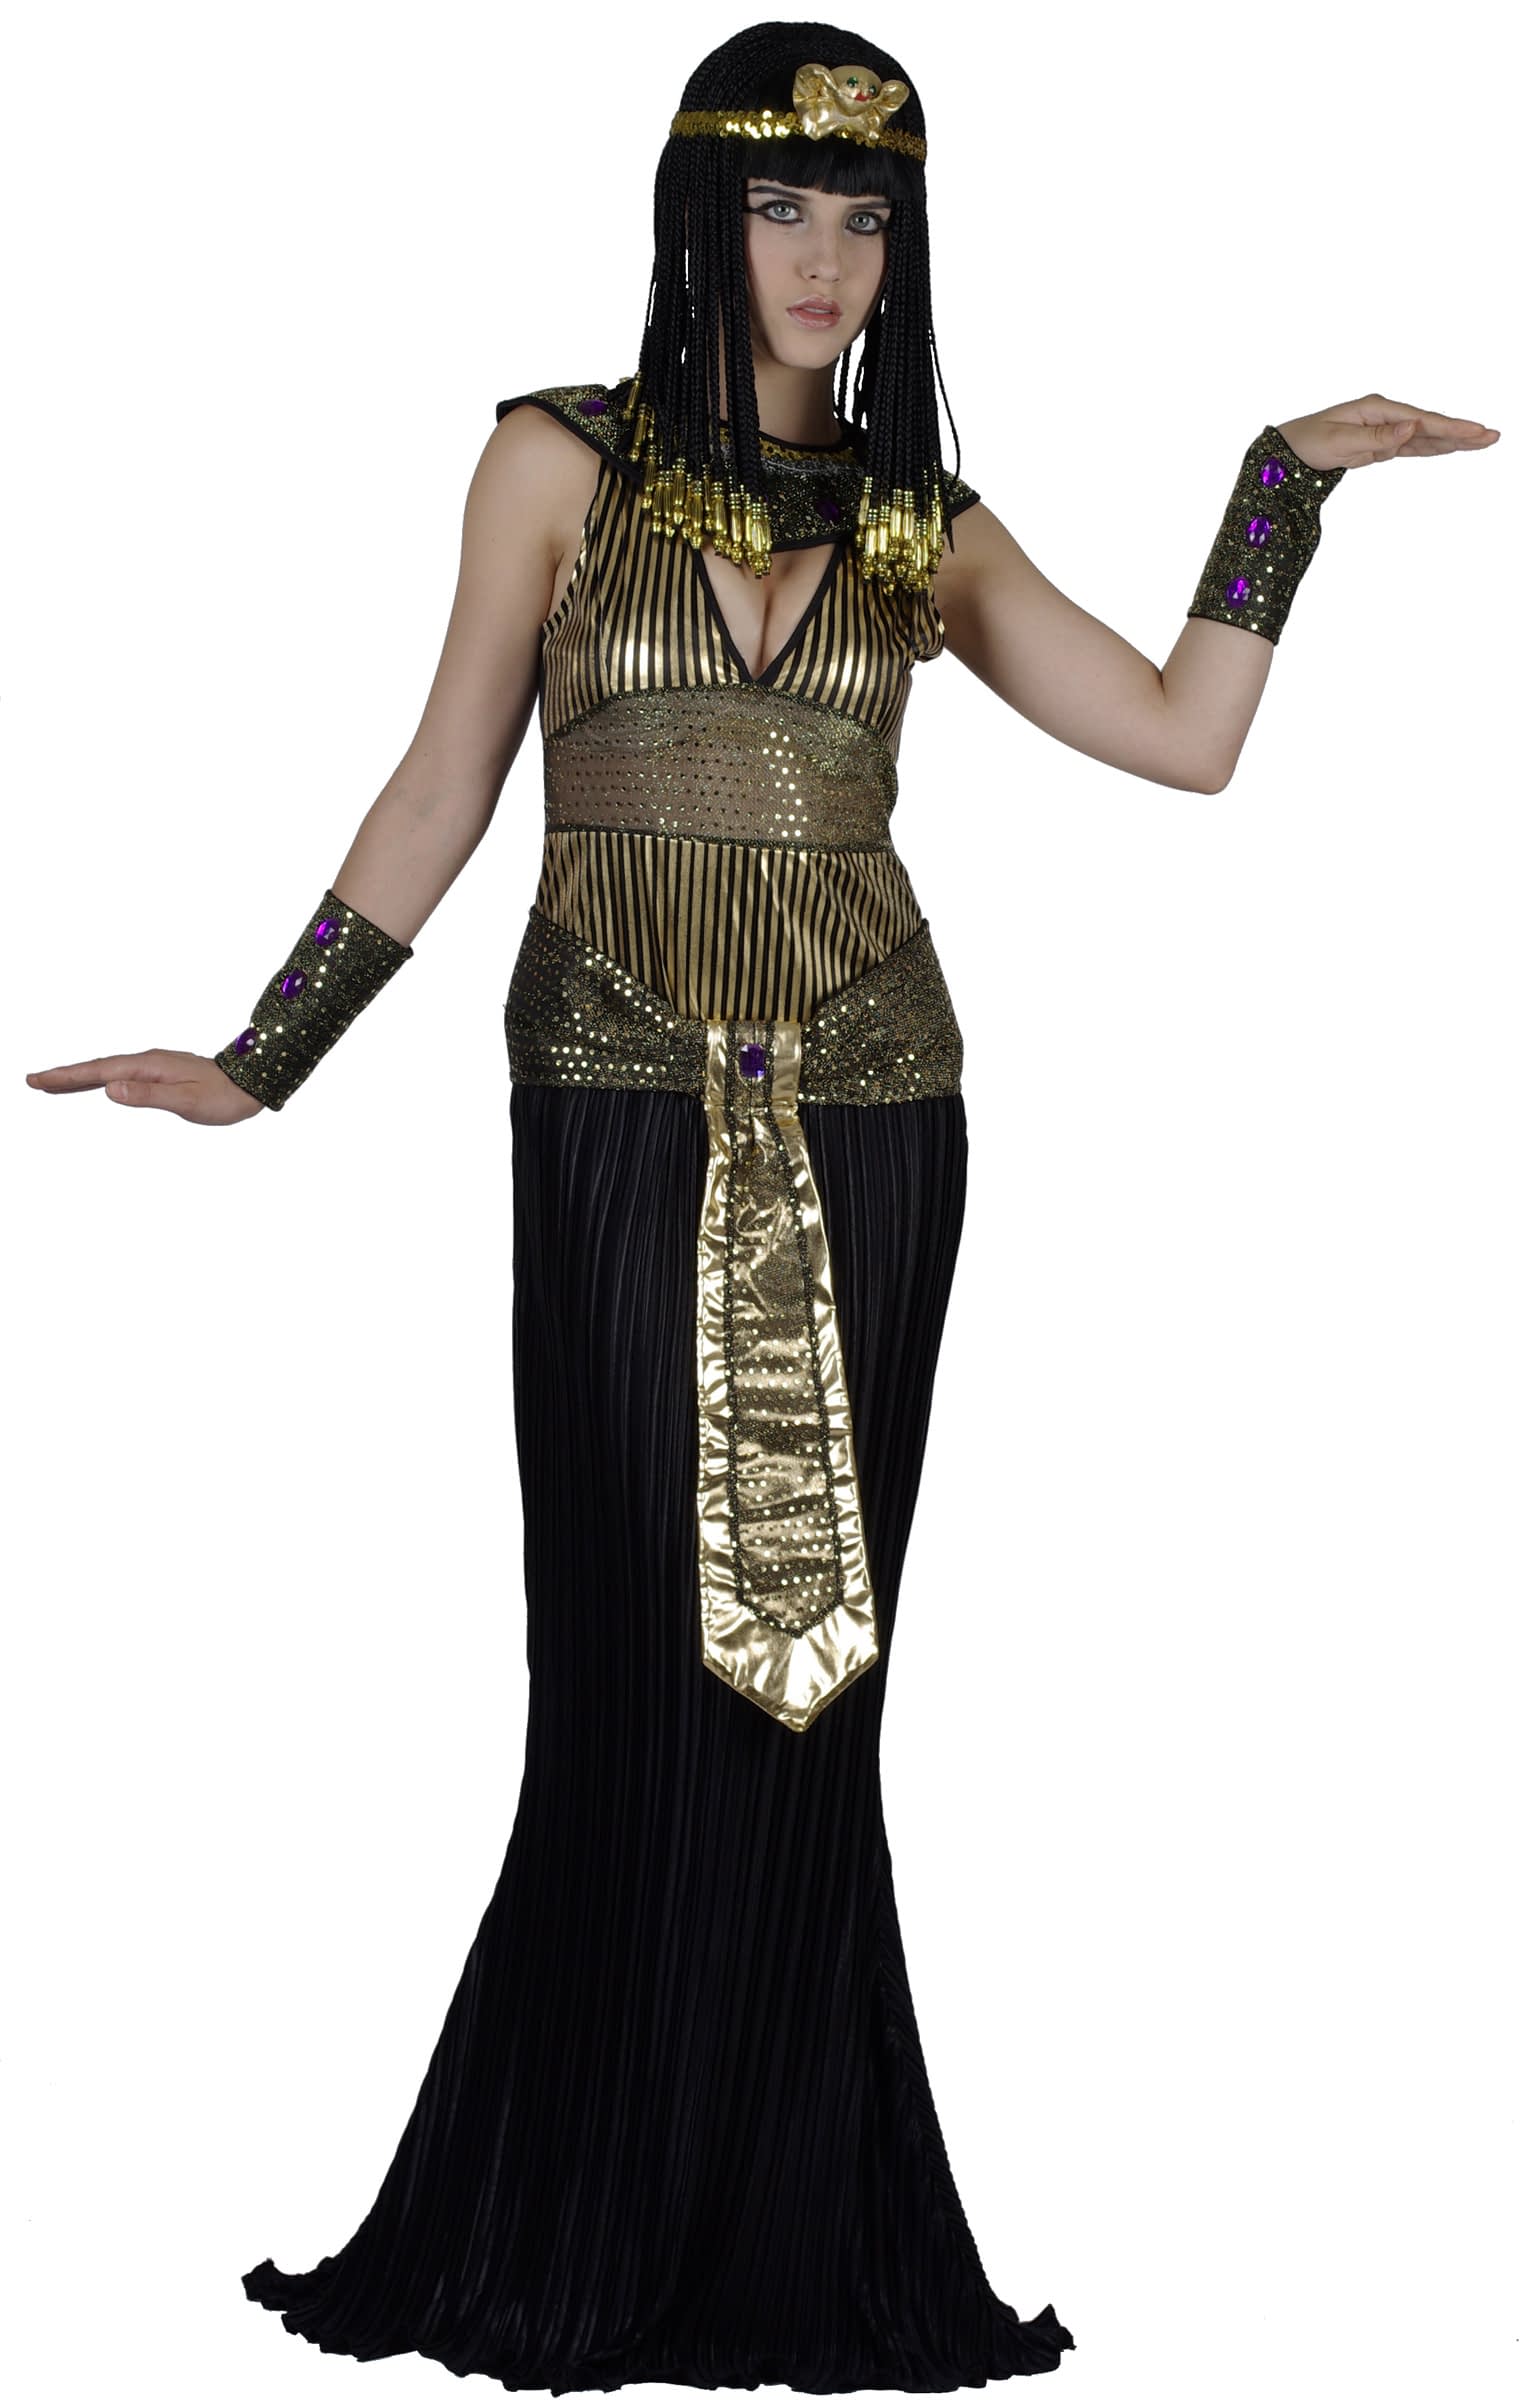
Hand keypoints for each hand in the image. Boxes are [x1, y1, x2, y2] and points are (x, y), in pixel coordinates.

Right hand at [25, 1048, 265, 1124]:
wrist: (251, 1083)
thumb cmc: (223, 1097)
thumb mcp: (186, 1102)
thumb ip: (147, 1096)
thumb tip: (110, 1090)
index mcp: (149, 1066)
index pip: (99, 1072)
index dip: (67, 1077)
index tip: (39, 1080)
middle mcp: (147, 1061)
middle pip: (97, 1068)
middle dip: (64, 1075)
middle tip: (32, 1081)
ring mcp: (153, 1066)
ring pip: (108, 1070)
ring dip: (79, 1077)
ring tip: (52, 1084)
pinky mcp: (159, 1073)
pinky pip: (122, 1074)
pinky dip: (101, 1078)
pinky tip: (95, 1085)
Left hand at [1276, 393, 1500, 471]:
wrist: (1288, 450)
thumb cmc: (1309, 442)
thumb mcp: (1340, 442)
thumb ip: (1378, 438)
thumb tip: (1412, 428)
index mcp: (1377, 409)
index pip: (1421, 421)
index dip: (1450, 428)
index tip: (1475, 432)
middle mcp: (1385, 415)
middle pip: (1430, 425)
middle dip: (1461, 432)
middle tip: (1493, 436)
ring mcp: (1385, 429)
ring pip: (1426, 437)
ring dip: (1453, 440)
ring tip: (1482, 441)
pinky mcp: (1381, 445)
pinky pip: (1412, 447)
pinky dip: (1433, 448)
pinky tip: (1452, 448)